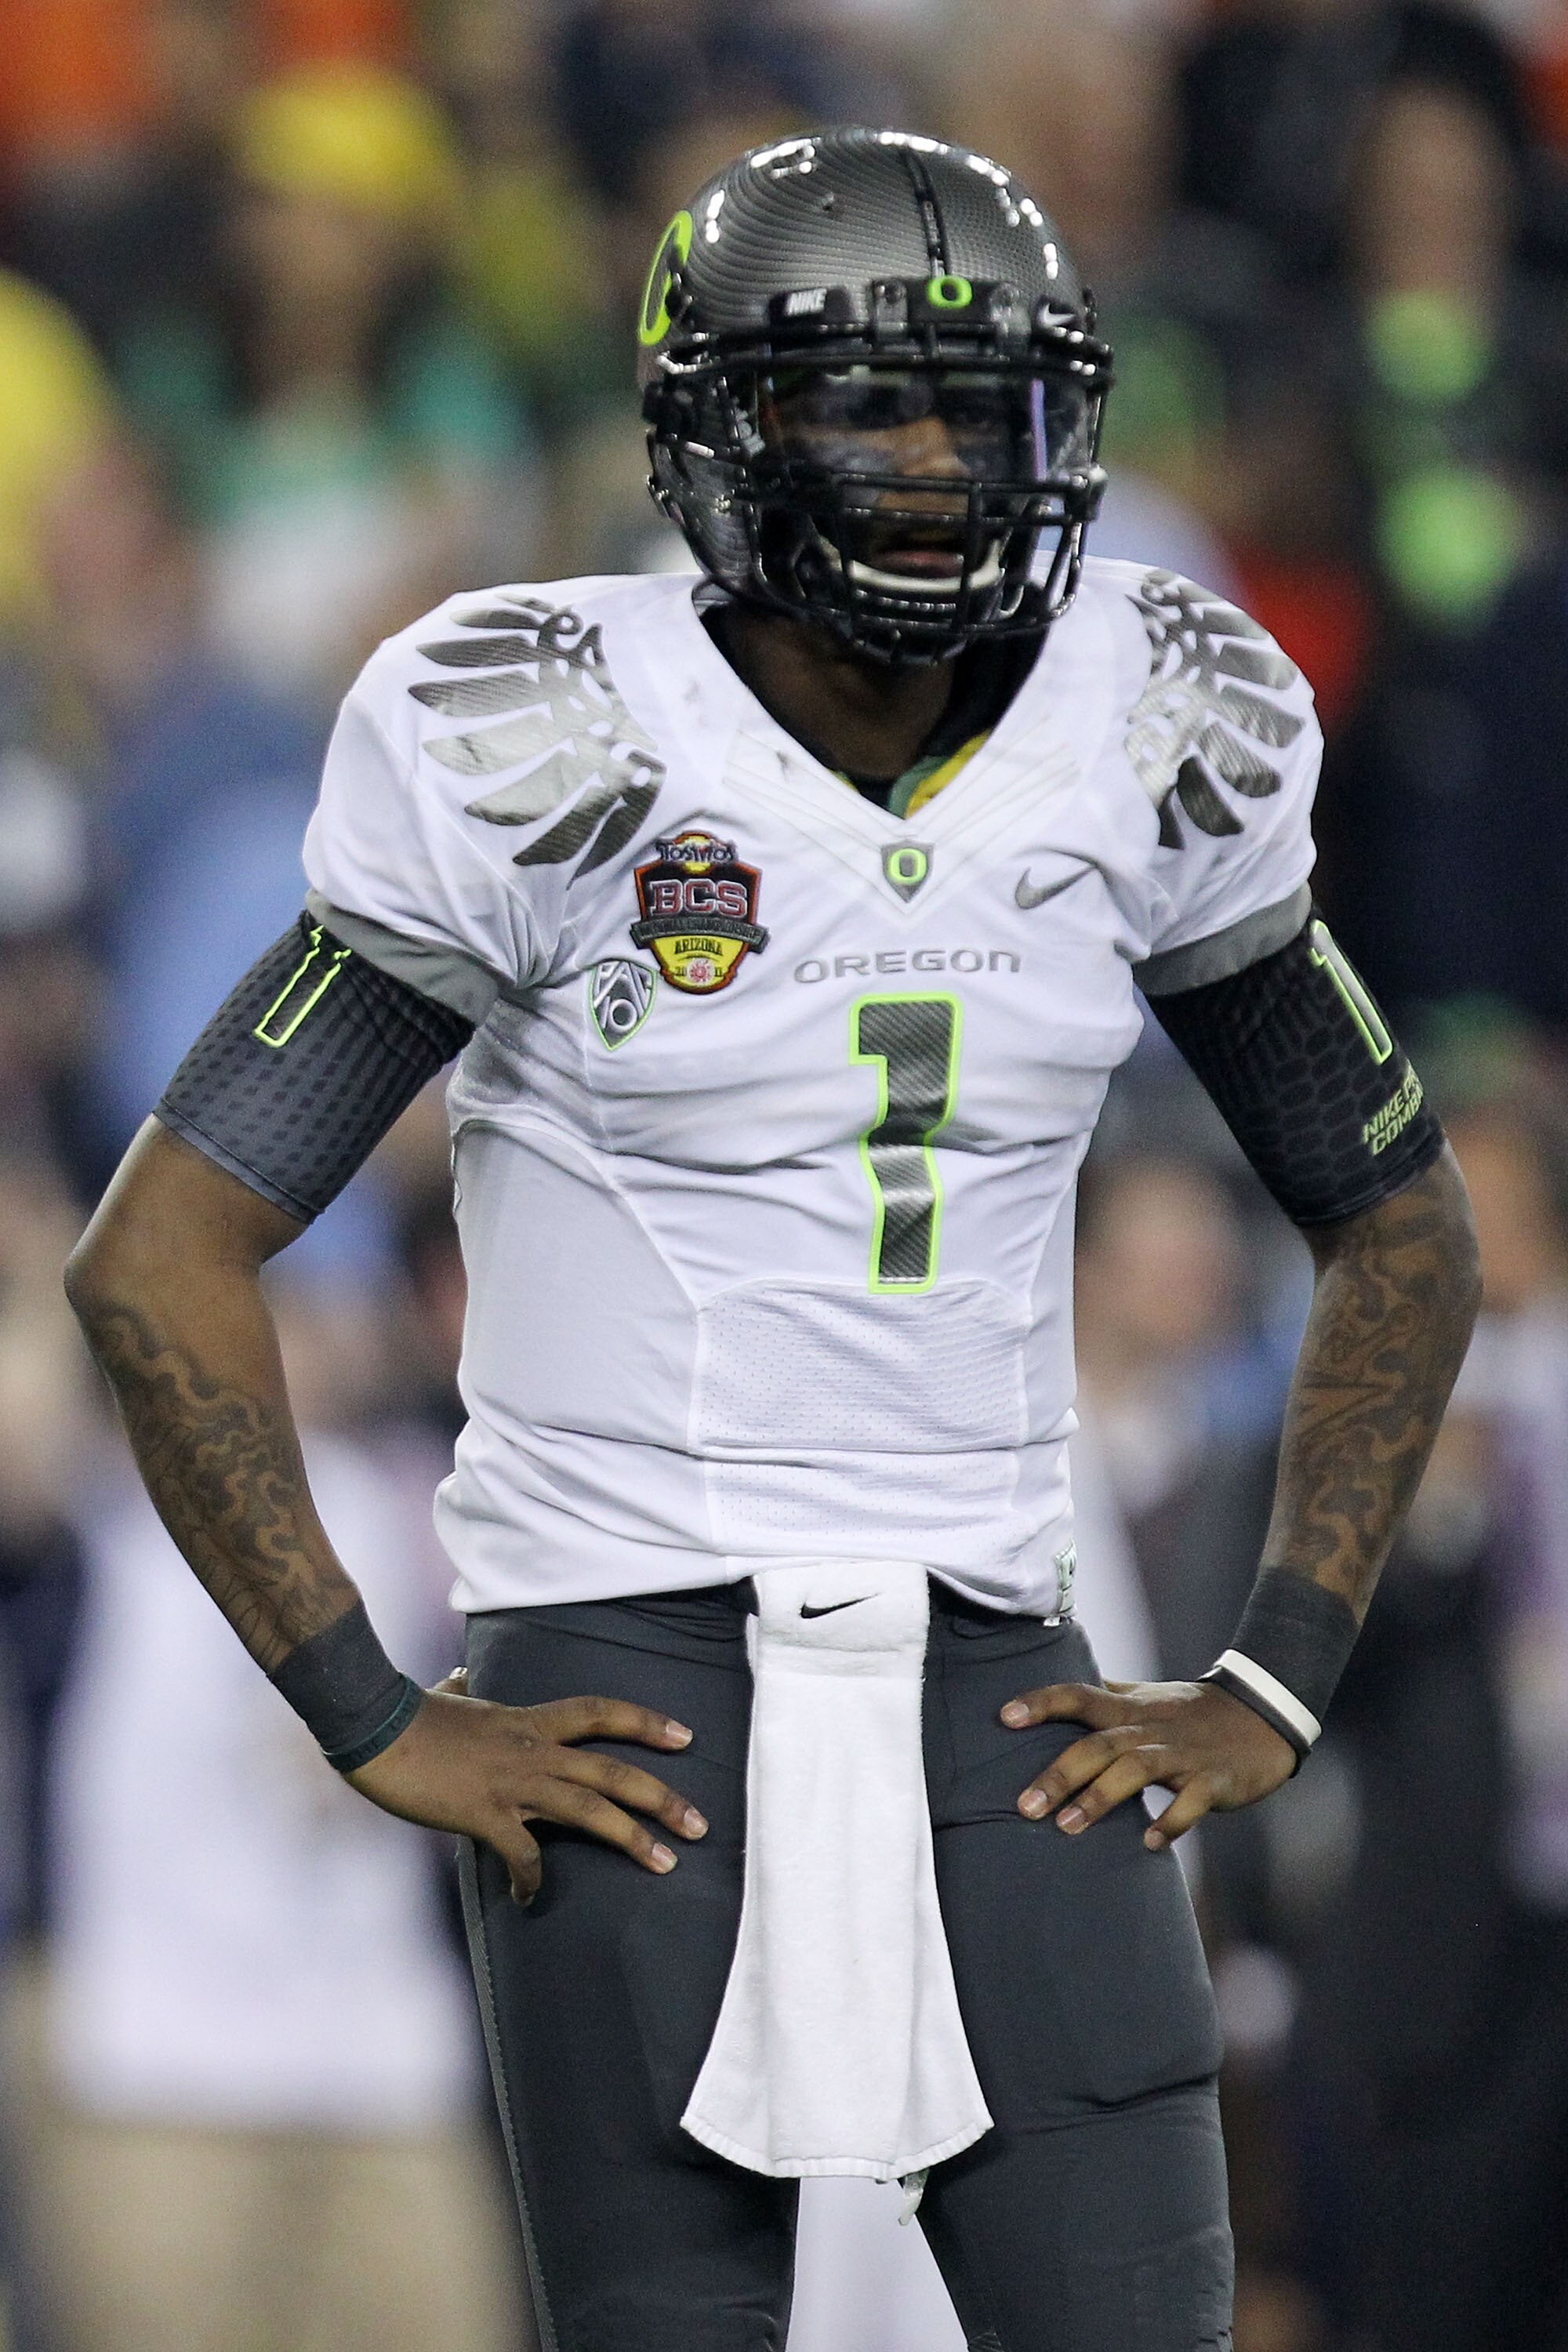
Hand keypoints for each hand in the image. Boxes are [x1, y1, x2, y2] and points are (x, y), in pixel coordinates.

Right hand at [347, 1669, 707, 1899]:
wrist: (375, 1726)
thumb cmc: (408, 1713)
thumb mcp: (446, 1695)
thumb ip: (462, 1689)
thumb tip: (460, 1678)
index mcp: (528, 1721)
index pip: (600, 1713)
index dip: (645, 1722)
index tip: (685, 1737)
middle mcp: (532, 1749)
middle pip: (613, 1769)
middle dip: (662, 1796)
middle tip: (701, 1823)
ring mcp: (512, 1782)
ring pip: (590, 1808)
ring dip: (633, 1837)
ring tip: (666, 1862)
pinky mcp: (484, 1813)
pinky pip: (523, 1853)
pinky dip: (531, 1879)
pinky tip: (531, 1899)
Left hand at [1000, 1677, 1295, 1849]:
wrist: (1263, 1715)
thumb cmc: (1191, 1711)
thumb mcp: (1147, 1696)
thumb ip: (1106, 1694)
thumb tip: (1063, 1688)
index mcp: (1130, 1708)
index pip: (1079, 1695)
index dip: (1042, 1703)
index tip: (1004, 1717)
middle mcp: (1150, 1728)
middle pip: (1098, 1745)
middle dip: (1059, 1774)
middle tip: (1024, 1807)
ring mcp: (1183, 1755)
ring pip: (1135, 1770)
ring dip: (1100, 1798)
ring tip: (1067, 1827)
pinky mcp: (1214, 1780)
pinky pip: (1191, 1802)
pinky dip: (1170, 1821)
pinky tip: (1148, 1842)